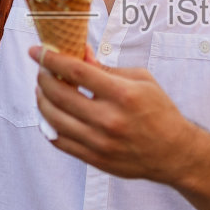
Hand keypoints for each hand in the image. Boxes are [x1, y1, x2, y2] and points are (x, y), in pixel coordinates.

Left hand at [30, 45, 209, 184]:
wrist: (173, 152)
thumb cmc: (159, 111)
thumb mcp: (141, 80)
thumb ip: (107, 68)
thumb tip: (79, 53)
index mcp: (122, 94)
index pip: (76, 72)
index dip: (51, 59)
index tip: (37, 51)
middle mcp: (109, 119)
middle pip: (59, 94)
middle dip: (43, 78)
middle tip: (41, 70)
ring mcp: (99, 142)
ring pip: (53, 119)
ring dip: (42, 101)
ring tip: (43, 91)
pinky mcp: (94, 159)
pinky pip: (59, 141)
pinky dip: (48, 125)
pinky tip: (50, 114)